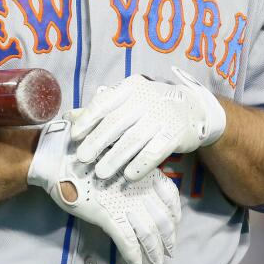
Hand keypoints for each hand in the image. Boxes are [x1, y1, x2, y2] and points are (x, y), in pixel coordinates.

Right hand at [27, 119, 180, 263]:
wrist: (58, 156)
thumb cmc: (82, 151)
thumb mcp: (112, 153)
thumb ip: (127, 167)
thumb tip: (133, 179)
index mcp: (142, 172)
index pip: (170, 195)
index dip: (175, 212)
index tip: (175, 222)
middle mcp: (138, 189)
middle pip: (163, 219)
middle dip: (169, 239)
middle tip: (170, 252)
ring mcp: (123, 203)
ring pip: (148, 234)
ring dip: (155, 252)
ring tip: (157, 263)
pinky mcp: (107, 216)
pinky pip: (126, 241)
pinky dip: (132, 255)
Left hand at [69, 66, 227, 182]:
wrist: (194, 109)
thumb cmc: (152, 106)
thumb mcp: (128, 101)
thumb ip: (100, 109)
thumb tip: (68, 116)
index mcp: (130, 87)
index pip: (105, 102)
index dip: (87, 119)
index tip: (74, 136)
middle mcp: (146, 98)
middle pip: (117, 122)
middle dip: (97, 141)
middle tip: (82, 158)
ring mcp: (163, 115)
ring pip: (134, 139)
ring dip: (116, 158)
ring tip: (101, 173)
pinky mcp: (176, 133)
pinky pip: (155, 151)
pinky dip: (141, 165)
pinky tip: (129, 176)